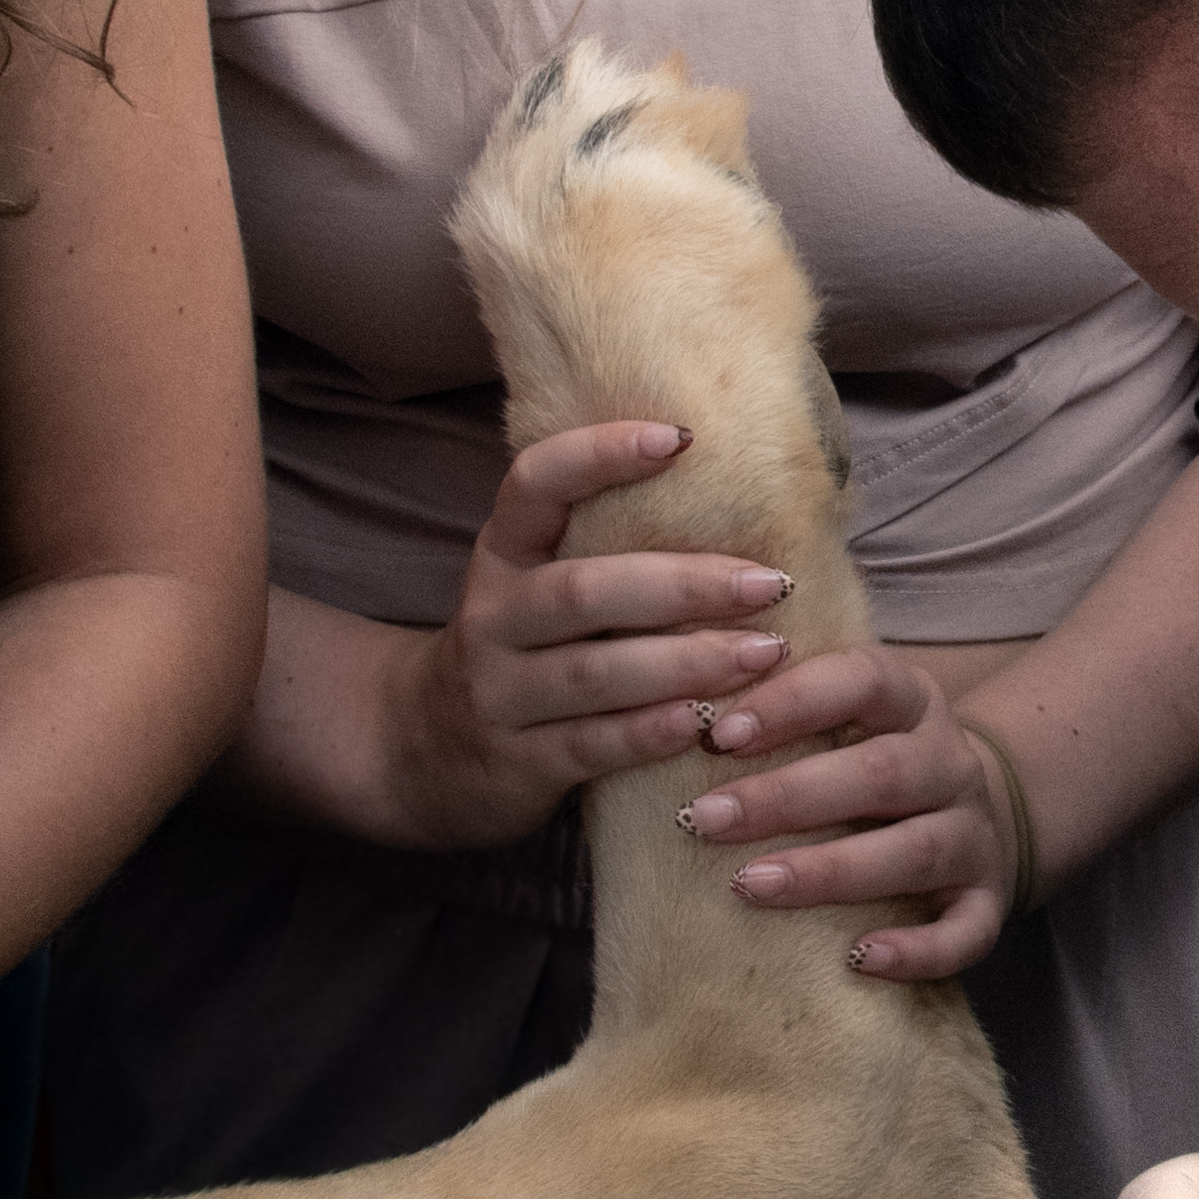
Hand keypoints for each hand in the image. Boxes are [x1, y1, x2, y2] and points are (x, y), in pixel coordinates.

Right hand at [376, 419, 796, 849]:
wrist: (428, 749)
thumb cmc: (525, 648)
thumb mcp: (539, 584)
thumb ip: (607, 545)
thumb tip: (738, 490)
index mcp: (502, 552)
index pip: (535, 484)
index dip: (599, 454)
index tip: (680, 437)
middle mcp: (492, 615)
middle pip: (585, 591)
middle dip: (686, 584)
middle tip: (770, 582)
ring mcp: (498, 691)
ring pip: (596, 673)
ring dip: (688, 662)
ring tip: (765, 652)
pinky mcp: (516, 760)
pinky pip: (591, 744)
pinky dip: (652, 732)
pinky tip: (708, 722)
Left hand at [671, 646, 1008, 983]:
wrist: (976, 815)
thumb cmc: (872, 763)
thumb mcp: (845, 717)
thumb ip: (782, 708)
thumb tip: (672, 709)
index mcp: (911, 702)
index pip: (860, 681)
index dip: (792, 702)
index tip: (719, 734)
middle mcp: (950, 764)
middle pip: (880, 773)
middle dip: (787, 797)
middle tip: (706, 819)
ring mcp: (973, 835)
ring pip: (914, 851)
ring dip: (830, 870)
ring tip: (749, 886)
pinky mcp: (986, 902)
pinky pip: (965, 931)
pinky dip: (917, 950)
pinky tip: (859, 960)